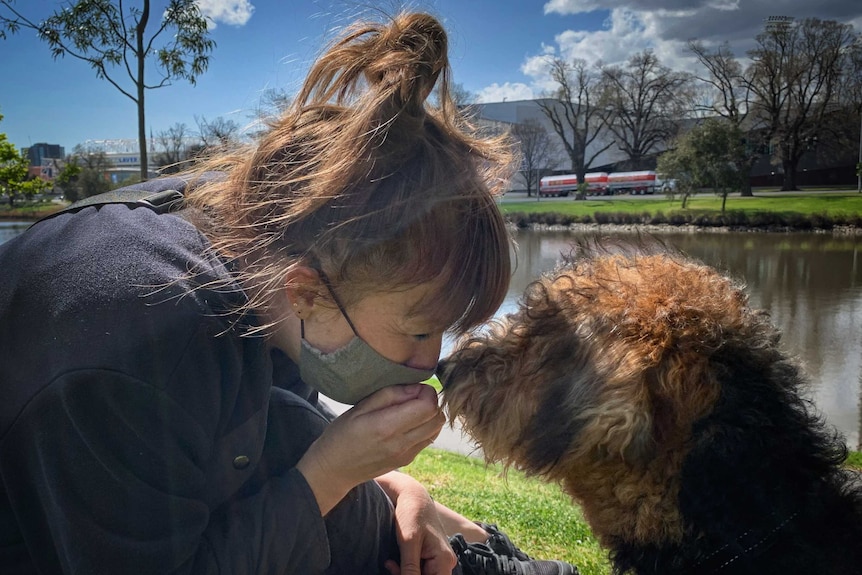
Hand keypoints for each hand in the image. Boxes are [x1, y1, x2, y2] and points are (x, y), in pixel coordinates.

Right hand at [297, 384, 444, 514]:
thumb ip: (389, 395)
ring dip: (430, 415)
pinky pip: (428, 439)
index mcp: (387, 427)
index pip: (428, 406)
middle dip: (431, 402)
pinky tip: (407, 423)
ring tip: (410, 409)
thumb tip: (415, 387)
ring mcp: (406, 455)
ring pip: (436, 429)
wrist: (334, 470)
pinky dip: (425, 427)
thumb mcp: (359, 408)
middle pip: (437, 418)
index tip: (411, 387)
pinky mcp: (407, 460)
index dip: (425, 391)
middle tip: (413, 396)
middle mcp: (401, 443)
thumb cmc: (341, 434)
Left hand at [378, 472, 456, 574]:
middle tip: (391, 566)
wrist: (412, 496)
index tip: (397, 572)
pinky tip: (393, 561)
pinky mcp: (429, 556)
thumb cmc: (412, 514)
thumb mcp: (408, 543)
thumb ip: (409, 569)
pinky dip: (404, 569)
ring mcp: (438, 560)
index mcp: (444, 560)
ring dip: (403, 573)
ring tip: (390, 562)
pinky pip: (417, 570)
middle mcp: (445, 562)